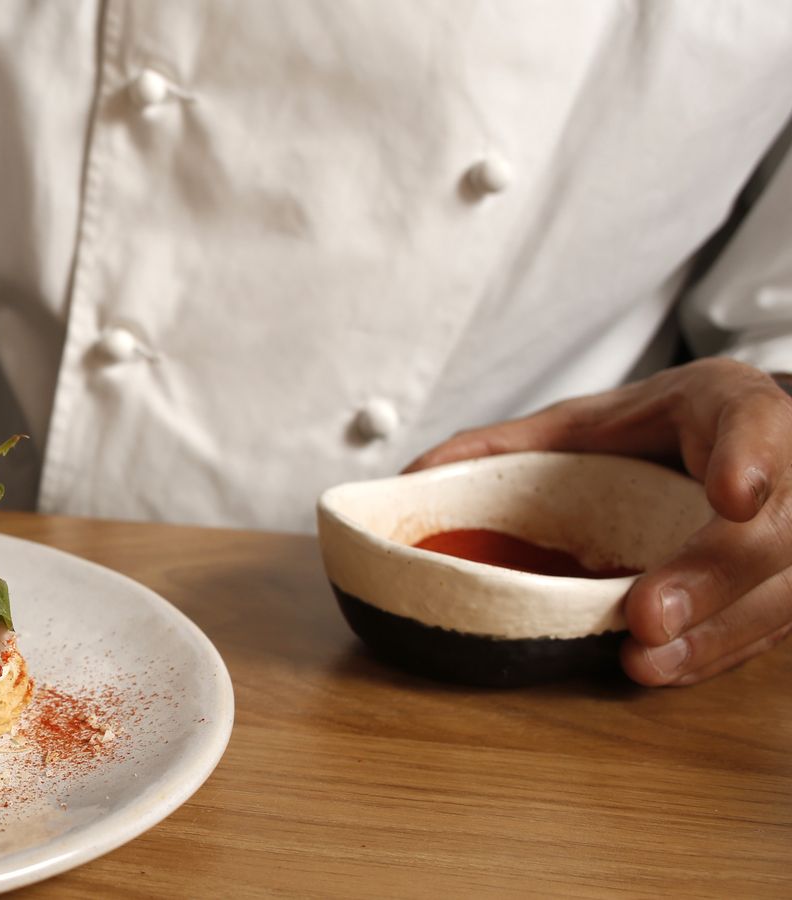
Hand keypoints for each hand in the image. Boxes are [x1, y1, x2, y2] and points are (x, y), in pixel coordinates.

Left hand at [407, 358, 791, 685]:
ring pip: (780, 592)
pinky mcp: (791, 580)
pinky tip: (669, 667)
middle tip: (649, 618)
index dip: (751, 461)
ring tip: (648, 661)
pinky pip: (770, 626)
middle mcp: (784, 464)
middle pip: (770, 532)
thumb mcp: (588, 418)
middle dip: (711, 577)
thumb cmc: (658, 430)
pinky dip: (717, 652)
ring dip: (714, 635)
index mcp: (730, 403)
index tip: (733, 498)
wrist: (732, 440)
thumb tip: (415, 475)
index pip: (756, 424)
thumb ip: (509, 446)